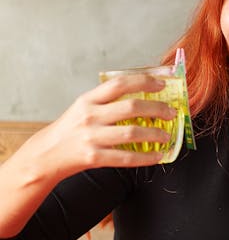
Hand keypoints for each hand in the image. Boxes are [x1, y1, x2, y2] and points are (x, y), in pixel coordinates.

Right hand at [28, 74, 176, 180]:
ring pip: (132, 133)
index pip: (119, 84)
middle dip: (157, 108)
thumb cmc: (70, 129)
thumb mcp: (83, 108)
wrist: (46, 155)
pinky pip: (126, 158)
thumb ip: (107, 101)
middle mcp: (90, 116)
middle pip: (131, 107)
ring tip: (167, 135)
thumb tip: (144, 95)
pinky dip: (146, 158)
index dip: (144, 81)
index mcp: (88, 100)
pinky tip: (158, 156)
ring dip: (155, 134)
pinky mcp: (94, 157)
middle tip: (171, 112)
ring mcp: (91, 137)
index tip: (163, 83)